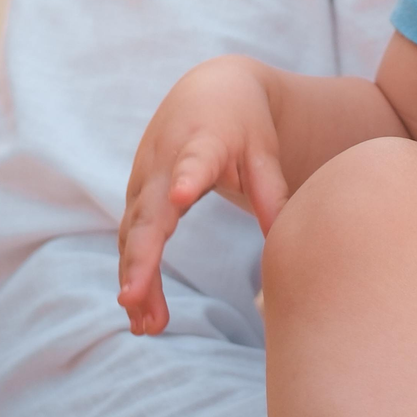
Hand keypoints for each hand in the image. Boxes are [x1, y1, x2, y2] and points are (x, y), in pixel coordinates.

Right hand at [117, 55, 288, 333]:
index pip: (193, 162)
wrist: (207, 89)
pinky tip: (142, 317)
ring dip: (136, 280)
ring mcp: (144, 183)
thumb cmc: (243, 123)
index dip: (187, 178)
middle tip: (132, 299)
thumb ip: (272, 192)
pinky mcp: (138, 199)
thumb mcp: (263, 150)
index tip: (181, 197)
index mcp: (202, 143)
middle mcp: (163, 164)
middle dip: (139, 258)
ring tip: (147, 326)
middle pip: (147, 215)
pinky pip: (131, 242)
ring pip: (133, 237)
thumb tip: (284, 241)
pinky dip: (134, 276)